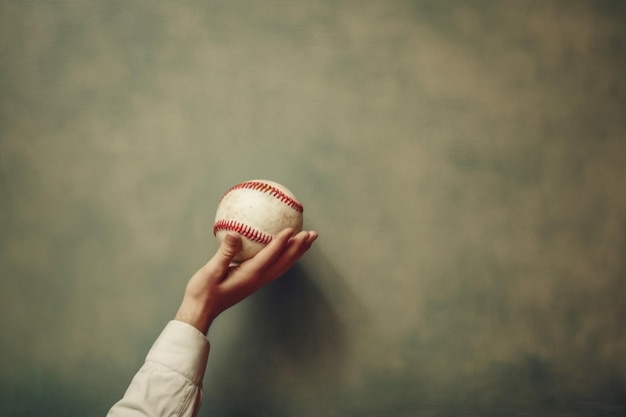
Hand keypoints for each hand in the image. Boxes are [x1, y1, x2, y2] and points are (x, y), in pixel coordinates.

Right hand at [175, 228, 317, 333]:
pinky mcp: (254, 282)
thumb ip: (224, 253)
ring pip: (283, 266)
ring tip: (308, 240)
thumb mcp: (210, 271)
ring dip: (297, 253)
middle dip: (299, 247)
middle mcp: (258, 279)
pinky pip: (275, 267)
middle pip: (285, 262)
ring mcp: (257, 282)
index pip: (270, 256)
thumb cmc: (203, 293)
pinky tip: (286, 249)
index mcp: (249, 275)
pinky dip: (286, 257)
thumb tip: (234, 233)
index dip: (281, 242)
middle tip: (312, 234)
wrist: (200, 312)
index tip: (292, 229)